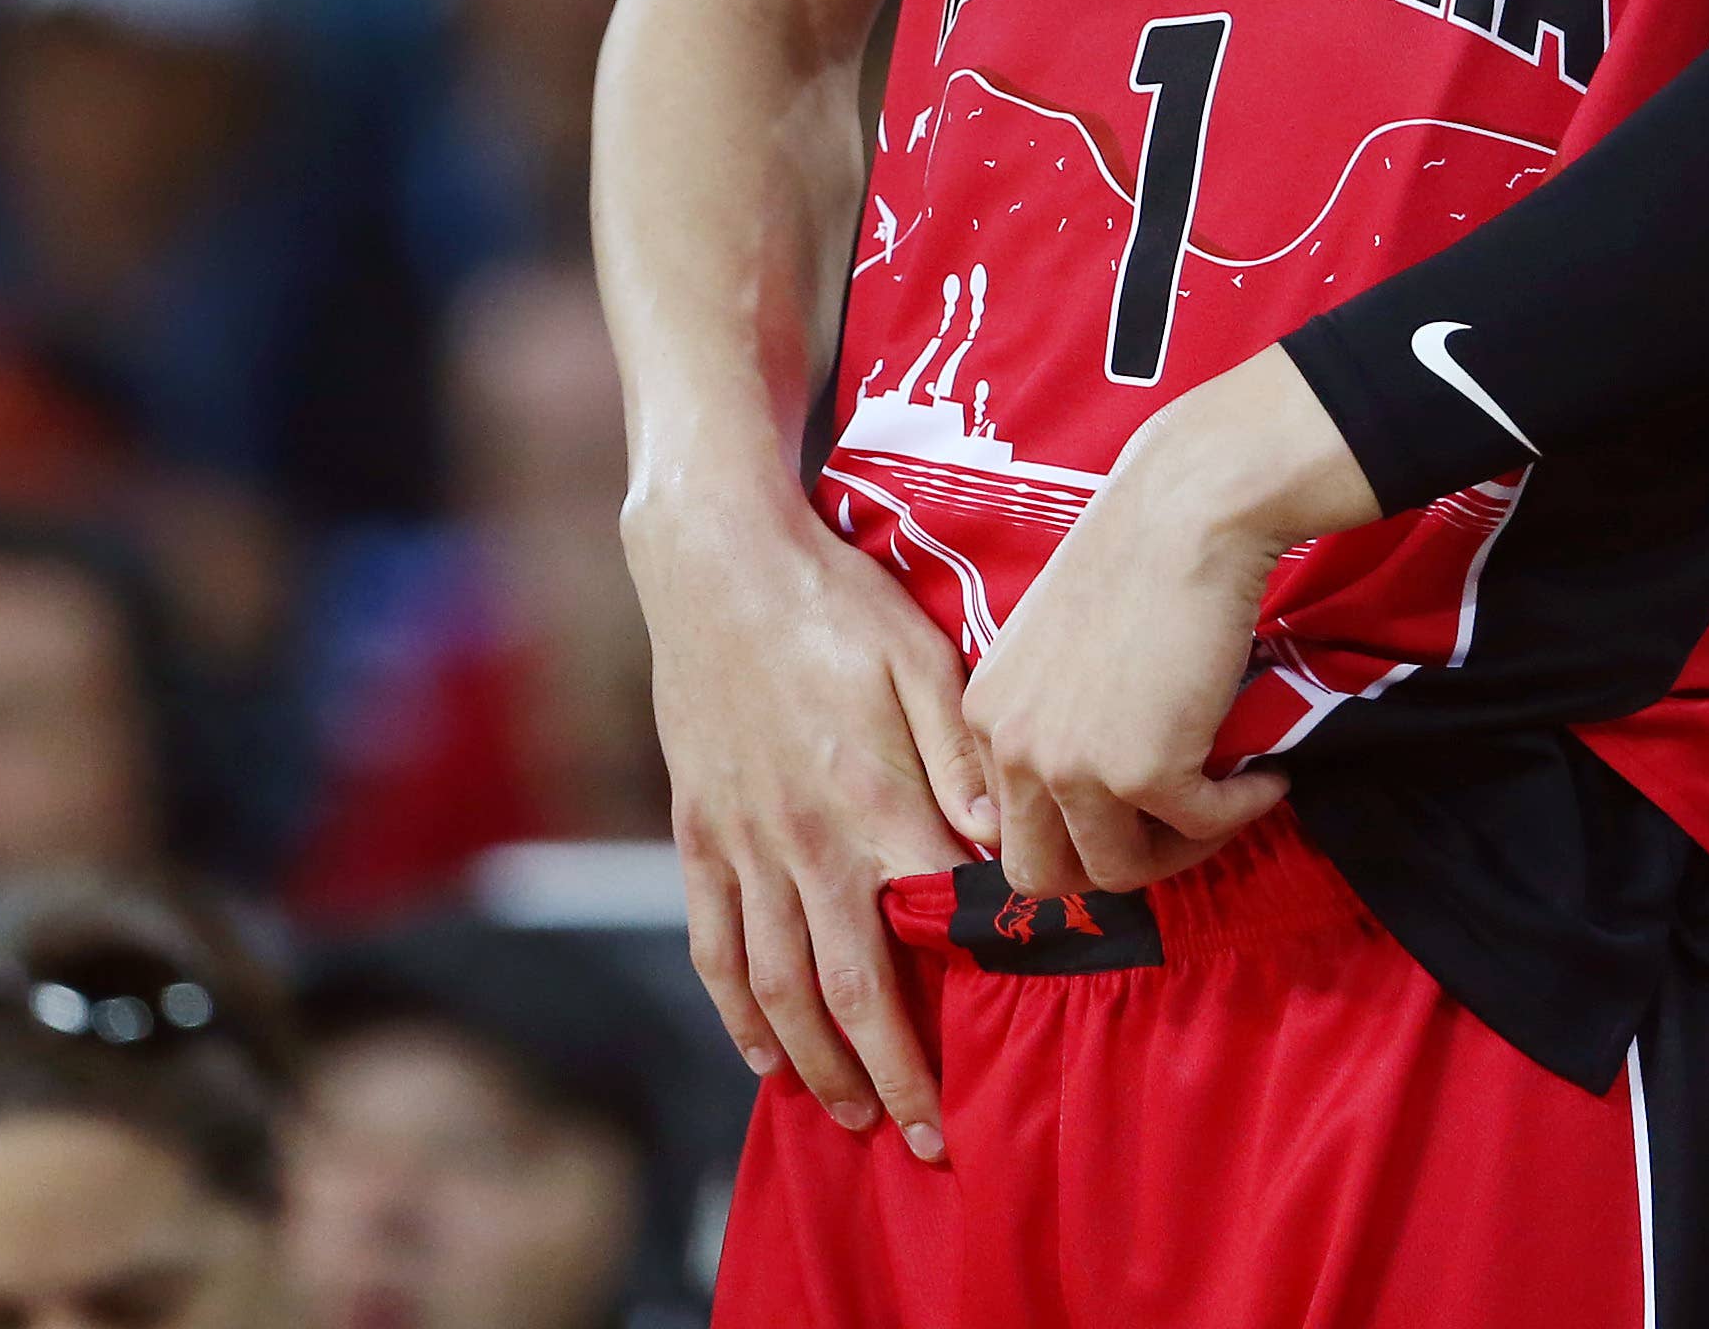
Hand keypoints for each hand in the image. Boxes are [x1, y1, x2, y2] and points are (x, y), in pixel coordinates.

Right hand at [624, 479, 993, 1161]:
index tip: (979, 1080)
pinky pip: (714, 944)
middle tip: (926, 1143)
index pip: (921, 941)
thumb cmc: (837, 604)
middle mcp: (804, 842)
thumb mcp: (925, 660)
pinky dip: (736, 1011)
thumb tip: (1009, 850)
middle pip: (845, 991)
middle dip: (888, 1078)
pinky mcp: (698, 834)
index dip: (948, 1021)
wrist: (717, 564)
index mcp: (872, 804)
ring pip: (774, 986)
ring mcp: (742, 844)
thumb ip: (964, 761)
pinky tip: (762, 1054)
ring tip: (851, 1118)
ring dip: (813, 1065)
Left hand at [961, 348, 1376, 898]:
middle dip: (1111, 866)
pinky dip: (1241, 808)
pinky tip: (1264, 773)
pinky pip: (1201, 827)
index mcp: (985, 717)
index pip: (1004, 830)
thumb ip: (1044, 719)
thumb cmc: (1136, 561)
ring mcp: (1073, 766)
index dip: (1068, 836)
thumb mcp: (1051, 649)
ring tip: (1222, 802)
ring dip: (1181, 850)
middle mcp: (1013, 750)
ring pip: (1119, 873)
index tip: (1124, 817)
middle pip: (1042, 876)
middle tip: (1170, 830)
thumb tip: (1078, 803)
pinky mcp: (1143, 770)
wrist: (1187, 512)